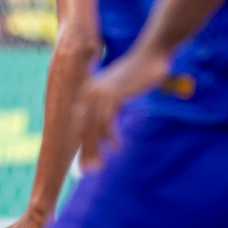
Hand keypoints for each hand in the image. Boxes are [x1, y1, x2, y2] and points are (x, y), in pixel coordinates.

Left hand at [74, 45, 169, 170]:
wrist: (149, 56)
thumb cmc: (135, 75)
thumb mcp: (118, 94)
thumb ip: (109, 110)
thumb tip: (105, 134)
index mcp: (87, 92)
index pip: (78, 123)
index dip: (80, 144)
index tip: (82, 162)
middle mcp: (88, 93)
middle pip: (82, 128)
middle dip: (85, 151)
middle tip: (87, 171)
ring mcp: (99, 93)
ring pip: (92, 128)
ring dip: (94, 149)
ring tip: (99, 166)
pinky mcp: (112, 94)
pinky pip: (107, 121)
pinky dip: (111, 136)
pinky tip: (117, 148)